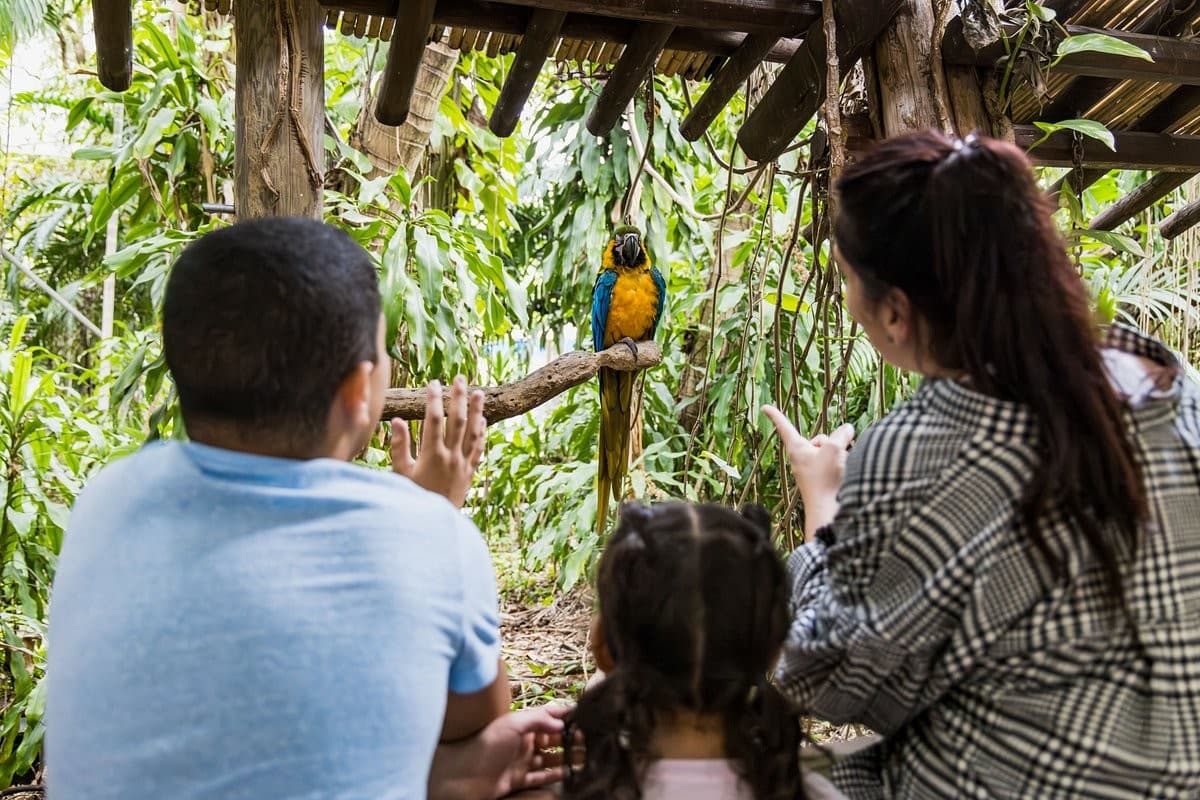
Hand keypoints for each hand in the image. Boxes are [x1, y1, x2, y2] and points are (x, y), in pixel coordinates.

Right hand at [391, 376, 485, 507]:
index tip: (433, 383)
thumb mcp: (400, 474)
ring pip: (473, 433)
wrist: (431, 526)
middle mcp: (451, 458)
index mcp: (432, 456)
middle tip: (460, 378)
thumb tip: (397, 420)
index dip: (434, 399)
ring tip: (479, 392)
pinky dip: (482, 434)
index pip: (434, 420)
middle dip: (459, 398)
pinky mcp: (469, 474)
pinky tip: (483, 421)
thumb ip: (399, 446)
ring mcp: (463, 466)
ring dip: (477, 411)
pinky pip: (478, 450)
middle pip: (458, 421)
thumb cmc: (411, 498)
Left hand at [430, 705, 570, 799]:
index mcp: (520, 724)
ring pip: (549, 758)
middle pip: (551, 738)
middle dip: (568, 737)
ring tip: (584, 756)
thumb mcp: (512, 723)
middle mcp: (522, 741)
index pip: (546, 716)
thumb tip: (561, 723)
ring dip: (566, 757)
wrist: (464, 776)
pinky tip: (568, 773)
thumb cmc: (487, 745)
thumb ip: (538, 719)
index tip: (583, 714)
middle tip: (587, 738)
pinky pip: (541, 777)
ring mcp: (521, 761)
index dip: (563, 715)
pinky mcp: (518, 780)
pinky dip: (555, 775)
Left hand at [762, 405, 853, 540]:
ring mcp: (814, 469)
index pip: (785, 427)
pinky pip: (839, 464)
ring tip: (838, 472)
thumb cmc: (825, 479)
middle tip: (831, 461)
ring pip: (834, 451)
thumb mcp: (835, 449)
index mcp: (796, 449)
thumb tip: (848, 429)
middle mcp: (802, 458)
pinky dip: (844, 466)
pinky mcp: (824, 478)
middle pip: (823, 439)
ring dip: (841, 456)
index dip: (776, 415)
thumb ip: (842, 434)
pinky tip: (843, 479)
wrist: (829, 511)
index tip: (764, 407)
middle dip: (834, 444)